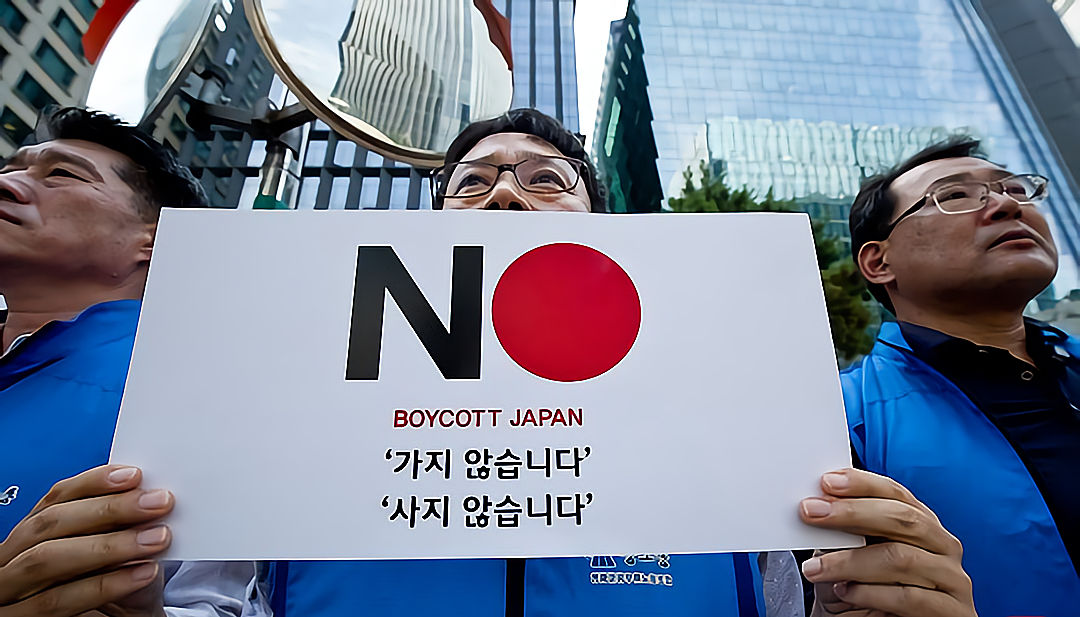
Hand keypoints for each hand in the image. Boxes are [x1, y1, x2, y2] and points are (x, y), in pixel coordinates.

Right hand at [0, 465, 172, 616]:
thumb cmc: (104, 586)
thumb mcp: (105, 551)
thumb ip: (114, 526)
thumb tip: (147, 497)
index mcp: (30, 534)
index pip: (55, 498)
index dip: (94, 483)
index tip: (134, 476)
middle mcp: (11, 558)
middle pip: (51, 524)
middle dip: (108, 510)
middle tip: (158, 503)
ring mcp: (10, 590)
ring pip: (48, 559)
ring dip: (109, 546)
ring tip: (155, 539)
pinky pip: (56, 600)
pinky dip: (103, 585)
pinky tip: (141, 573)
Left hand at [799, 469, 975, 616]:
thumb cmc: (866, 589)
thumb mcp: (854, 554)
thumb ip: (845, 530)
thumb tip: (817, 504)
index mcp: (922, 522)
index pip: (895, 493)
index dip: (862, 484)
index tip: (826, 482)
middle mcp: (942, 545)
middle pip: (902, 519)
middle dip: (852, 513)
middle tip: (811, 513)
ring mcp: (952, 578)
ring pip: (901, 558)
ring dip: (851, 561)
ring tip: (816, 568)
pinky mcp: (953, 611)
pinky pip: (908, 597)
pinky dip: (871, 593)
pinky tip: (846, 592)